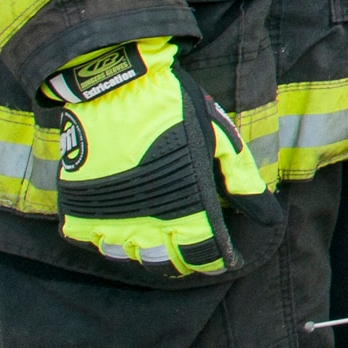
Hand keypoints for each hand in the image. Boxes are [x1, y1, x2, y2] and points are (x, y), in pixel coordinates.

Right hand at [48, 37, 275, 276]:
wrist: (114, 84)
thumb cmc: (174, 108)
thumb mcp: (219, 138)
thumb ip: (241, 181)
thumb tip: (270, 219)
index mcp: (186, 205)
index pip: (203, 255)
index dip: (215, 261)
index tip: (221, 257)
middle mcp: (145, 220)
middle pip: (163, 263)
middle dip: (180, 261)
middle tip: (189, 246)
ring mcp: (107, 215)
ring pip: (125, 255)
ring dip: (143, 250)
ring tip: (155, 233)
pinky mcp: (78, 205)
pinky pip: (89, 238)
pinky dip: (106, 236)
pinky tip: (121, 220)